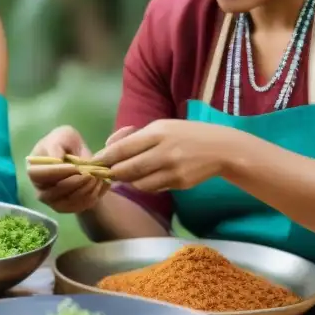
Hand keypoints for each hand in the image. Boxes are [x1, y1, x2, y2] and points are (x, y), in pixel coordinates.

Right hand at [26, 126, 129, 213]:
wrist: (78, 159)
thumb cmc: (67, 144)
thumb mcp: (64, 135)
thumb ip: (59, 144)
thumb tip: (58, 159)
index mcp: (34, 167)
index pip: (39, 174)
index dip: (57, 172)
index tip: (76, 167)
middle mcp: (39, 187)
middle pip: (53, 191)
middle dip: (75, 182)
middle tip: (92, 173)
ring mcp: (51, 200)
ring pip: (67, 201)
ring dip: (85, 190)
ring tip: (98, 178)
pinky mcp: (65, 208)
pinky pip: (77, 207)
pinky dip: (91, 197)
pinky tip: (101, 186)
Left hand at [93, 119, 231, 191]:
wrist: (220, 148)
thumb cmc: (185, 134)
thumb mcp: (161, 126)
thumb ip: (135, 137)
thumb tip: (109, 148)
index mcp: (157, 133)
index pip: (122, 148)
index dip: (105, 158)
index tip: (94, 162)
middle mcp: (163, 151)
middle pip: (126, 169)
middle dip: (112, 173)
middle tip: (105, 173)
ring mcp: (172, 169)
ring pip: (137, 183)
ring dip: (128, 181)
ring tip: (128, 174)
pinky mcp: (178, 183)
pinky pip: (151, 188)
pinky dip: (143, 185)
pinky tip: (147, 177)